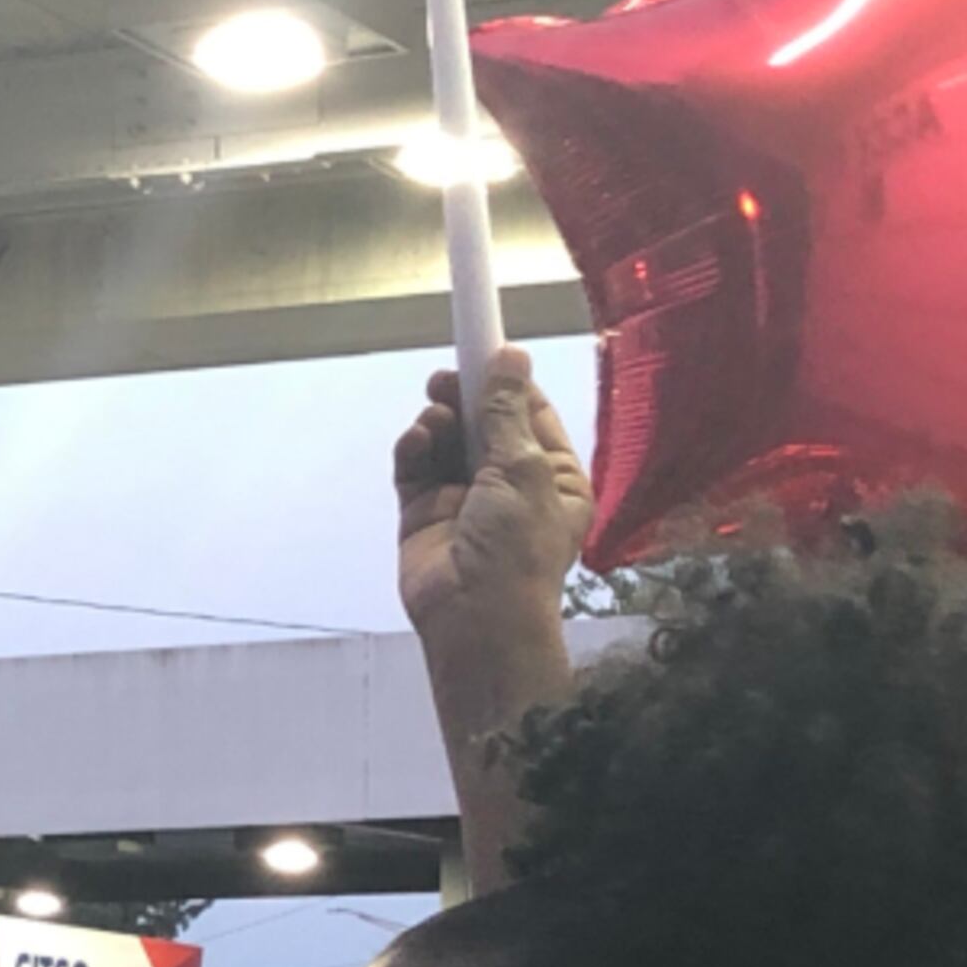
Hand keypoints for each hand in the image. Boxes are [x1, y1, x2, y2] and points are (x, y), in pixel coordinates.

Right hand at [395, 348, 591, 642]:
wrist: (476, 619)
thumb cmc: (517, 547)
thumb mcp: (523, 470)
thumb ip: (507, 412)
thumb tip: (510, 357)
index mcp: (553, 477)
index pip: (530, 415)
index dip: (507, 382)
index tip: (484, 346)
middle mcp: (511, 485)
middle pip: (484, 423)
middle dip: (465, 399)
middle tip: (445, 380)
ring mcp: (464, 499)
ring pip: (446, 440)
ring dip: (438, 424)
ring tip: (434, 423)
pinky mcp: (424, 513)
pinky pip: (416, 467)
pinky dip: (414, 449)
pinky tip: (416, 442)